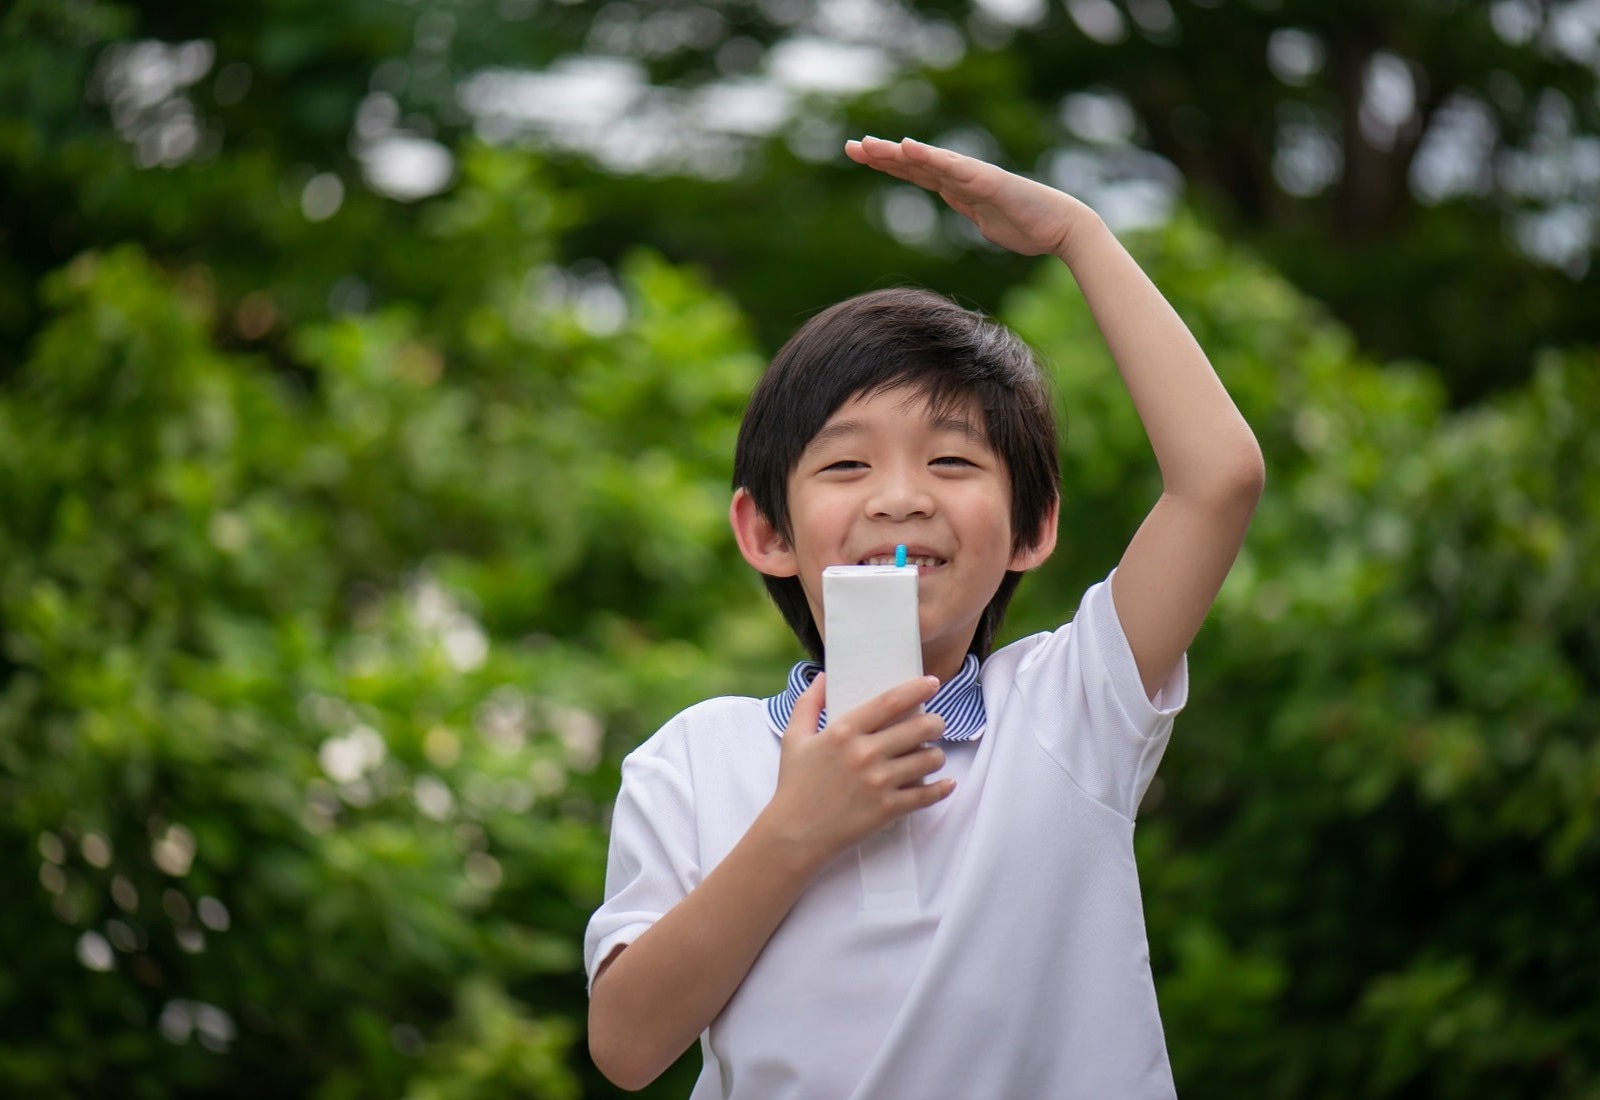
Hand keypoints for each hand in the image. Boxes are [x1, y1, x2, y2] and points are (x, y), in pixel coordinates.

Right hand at [761, 673, 953, 866]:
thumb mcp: (793, 738)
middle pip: (919, 728)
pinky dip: (941, 788)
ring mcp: (879, 782)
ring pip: (929, 760)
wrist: (794, 833)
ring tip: (930, 755)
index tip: (932, 682)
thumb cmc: (794, 785)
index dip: (916, 688)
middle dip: (935, 722)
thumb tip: (823, 677)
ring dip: (936, 755)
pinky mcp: (888, 809)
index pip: (890, 702)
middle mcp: (865, 754)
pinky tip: (945, 783)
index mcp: (844, 732)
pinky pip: (927, 795)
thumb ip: (808, 704)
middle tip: (934, 724)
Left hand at [845, 135, 1095, 258]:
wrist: (1061, 229)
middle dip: (881, 155)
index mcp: (956, 187)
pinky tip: (909, 148)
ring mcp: (973, 177)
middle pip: (913, 164)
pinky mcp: (986, 182)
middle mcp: (960, 177)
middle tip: (849, 147)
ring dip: (897, 154)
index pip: (914, 173)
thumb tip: (959, 207)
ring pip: (927, 162)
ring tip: (869, 146)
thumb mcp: (985, 221)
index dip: (887, 163)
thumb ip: (969, 209)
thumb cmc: (1027, 226)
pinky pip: (953, 168)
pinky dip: (930, 157)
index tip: (858, 155)